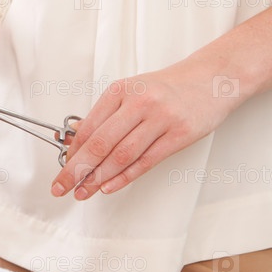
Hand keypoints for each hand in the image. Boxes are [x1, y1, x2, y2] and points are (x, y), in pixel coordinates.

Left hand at [50, 59, 238, 199]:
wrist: (210, 79)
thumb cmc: (165, 89)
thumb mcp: (129, 91)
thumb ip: (103, 115)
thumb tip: (74, 137)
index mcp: (120, 91)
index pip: (88, 127)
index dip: (72, 152)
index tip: (62, 168)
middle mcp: (139, 103)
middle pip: (100, 144)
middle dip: (76, 170)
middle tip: (61, 187)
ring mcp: (160, 118)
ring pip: (122, 155)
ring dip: (99, 178)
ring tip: (84, 192)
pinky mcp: (180, 134)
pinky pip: (146, 161)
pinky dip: (124, 177)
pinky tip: (109, 187)